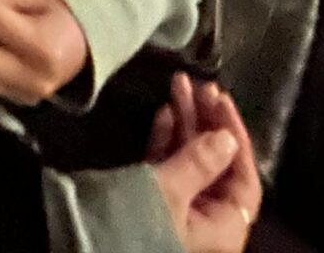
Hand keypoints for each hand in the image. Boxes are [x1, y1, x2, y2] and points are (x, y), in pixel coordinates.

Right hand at [148, 74, 259, 252]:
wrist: (81, 239)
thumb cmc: (133, 220)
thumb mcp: (168, 189)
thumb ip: (200, 163)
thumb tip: (228, 139)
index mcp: (222, 228)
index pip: (243, 178)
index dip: (236, 137)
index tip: (222, 101)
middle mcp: (204, 219)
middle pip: (217, 166)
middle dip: (208, 123)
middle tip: (201, 87)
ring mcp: (178, 209)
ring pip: (191, 160)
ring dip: (186, 123)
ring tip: (179, 85)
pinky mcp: (151, 200)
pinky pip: (168, 165)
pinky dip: (168, 138)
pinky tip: (164, 111)